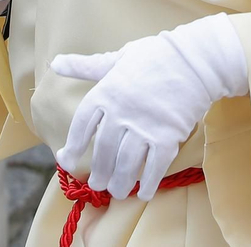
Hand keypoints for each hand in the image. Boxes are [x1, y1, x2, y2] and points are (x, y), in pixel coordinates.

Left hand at [52, 14, 247, 200]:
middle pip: (103, 151)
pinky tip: (143, 193)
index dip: (73, 147)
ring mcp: (145, 126)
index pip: (81, 126)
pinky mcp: (168, 137)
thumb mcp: (118, 58)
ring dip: (119, 182)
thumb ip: (86, 66)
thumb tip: (55, 63)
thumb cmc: (155, 56)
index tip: (66, 160)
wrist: (195, 59)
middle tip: (97, 184)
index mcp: (106, 92)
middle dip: (98, 172)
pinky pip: (154, 167)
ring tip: (116, 192)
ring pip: (125, 164)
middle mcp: (122, 112)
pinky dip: (147, 183)